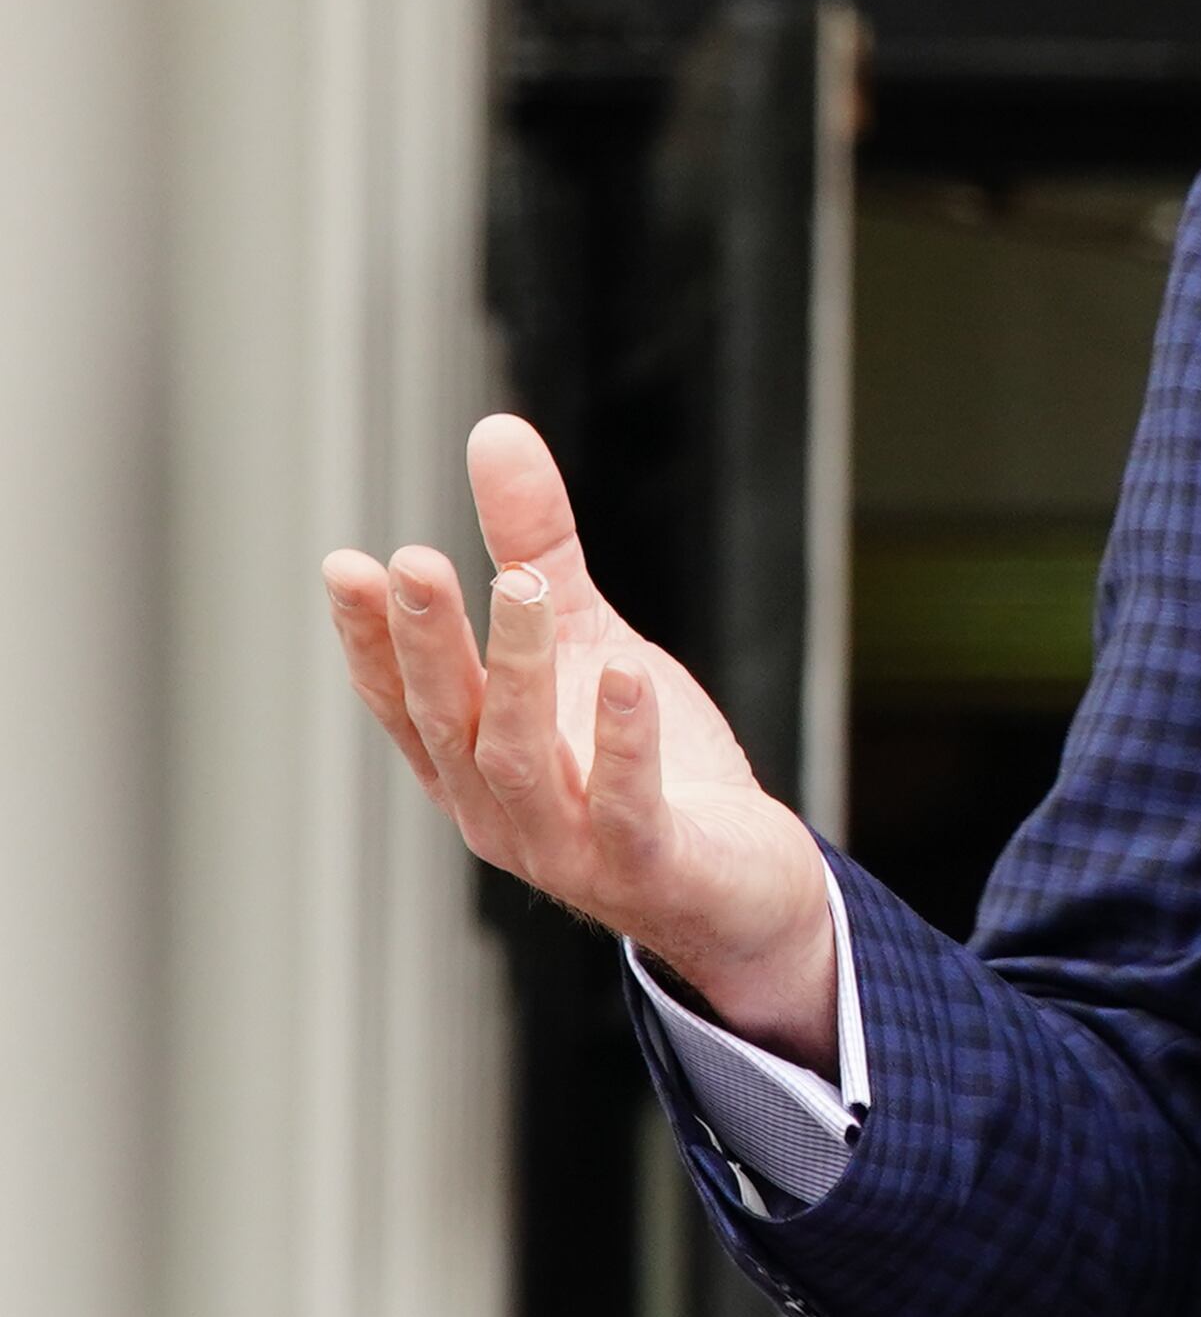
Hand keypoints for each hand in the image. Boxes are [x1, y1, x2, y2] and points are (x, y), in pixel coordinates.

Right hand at [322, 413, 838, 1071]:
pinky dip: (621, 741)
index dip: (369, 639)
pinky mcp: (648, 865)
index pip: (403, 700)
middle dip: (427, 643)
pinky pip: (625, 806)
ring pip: (520, 758)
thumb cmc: (648, 766)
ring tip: (523, 589)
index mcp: (471, 764)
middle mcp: (501, 812)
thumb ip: (537, 547)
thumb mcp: (590, 640)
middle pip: (448, 721)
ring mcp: (568, 848)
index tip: (345, 566)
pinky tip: (627, 674)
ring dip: (517, 672)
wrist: (739, 887)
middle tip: (411, 564)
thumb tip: (495, 428)